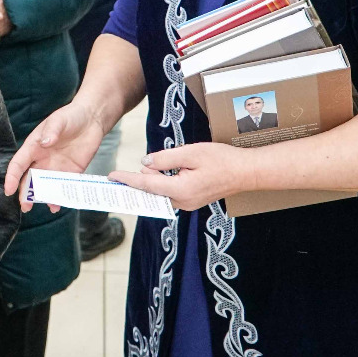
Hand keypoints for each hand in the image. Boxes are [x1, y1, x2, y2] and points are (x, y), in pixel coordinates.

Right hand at [4, 101, 105, 211]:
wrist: (91, 119)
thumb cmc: (70, 116)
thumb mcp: (59, 120)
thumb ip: (51, 130)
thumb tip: (45, 142)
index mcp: (33, 147)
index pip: (18, 164)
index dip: (12, 177)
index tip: (8, 190)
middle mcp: (42, 160)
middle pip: (30, 180)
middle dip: (26, 194)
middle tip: (26, 207)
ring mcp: (56, 167)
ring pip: (46, 187)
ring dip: (44, 198)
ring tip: (48, 207)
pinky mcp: (71, 172)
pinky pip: (63, 187)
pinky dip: (61, 197)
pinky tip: (59, 205)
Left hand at [109, 143, 253, 211]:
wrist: (246, 172)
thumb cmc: (221, 160)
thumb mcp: (191, 152)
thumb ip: (165, 158)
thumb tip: (145, 163)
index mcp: (180, 190)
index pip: (146, 184)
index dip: (128, 179)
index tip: (112, 176)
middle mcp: (181, 202)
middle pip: (152, 189)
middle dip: (148, 174)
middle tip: (161, 159)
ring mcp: (187, 204)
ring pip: (161, 190)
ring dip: (159, 177)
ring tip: (175, 162)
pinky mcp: (192, 201)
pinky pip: (171, 191)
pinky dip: (167, 181)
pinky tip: (178, 169)